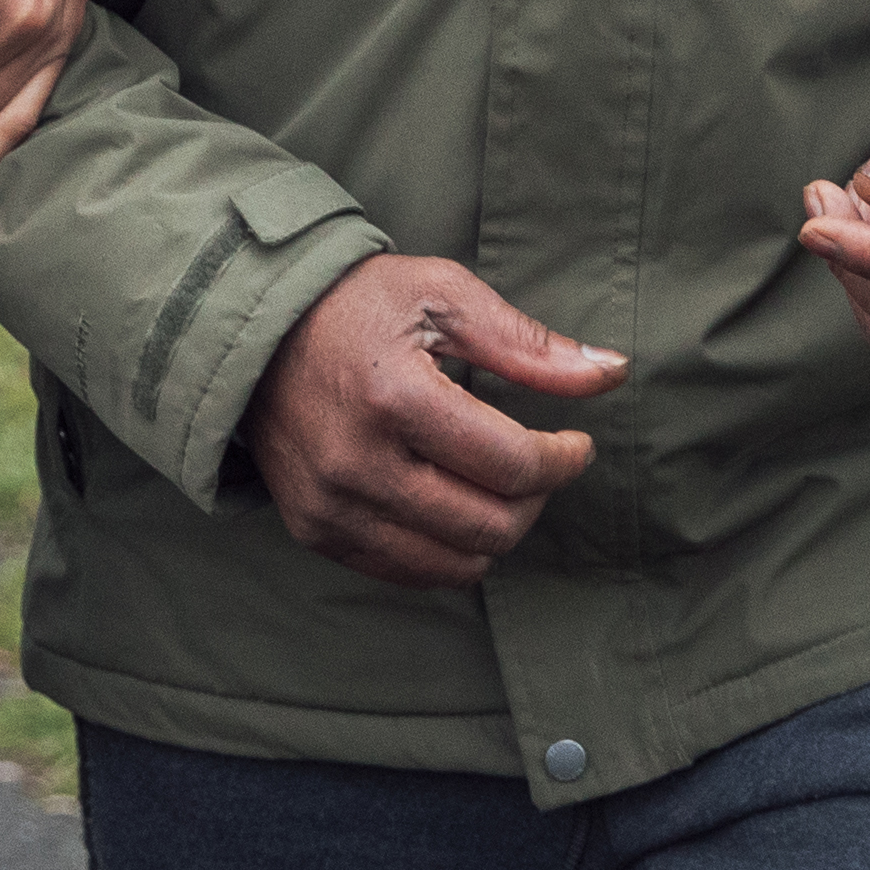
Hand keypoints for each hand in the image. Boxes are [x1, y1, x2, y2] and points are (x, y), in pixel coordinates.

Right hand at [247, 255, 621, 590]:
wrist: (257, 330)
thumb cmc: (359, 304)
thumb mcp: (445, 297)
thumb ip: (529, 345)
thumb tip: (613, 372)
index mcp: (394, 397)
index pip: (510, 465)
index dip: (563, 460)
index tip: (577, 443)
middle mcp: (357, 464)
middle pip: (490, 525)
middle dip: (536, 499)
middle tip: (540, 464)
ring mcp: (330, 506)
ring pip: (455, 564)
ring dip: (496, 530)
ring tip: (498, 484)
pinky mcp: (315, 531)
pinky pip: (407, 573)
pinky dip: (448, 550)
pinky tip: (455, 503)